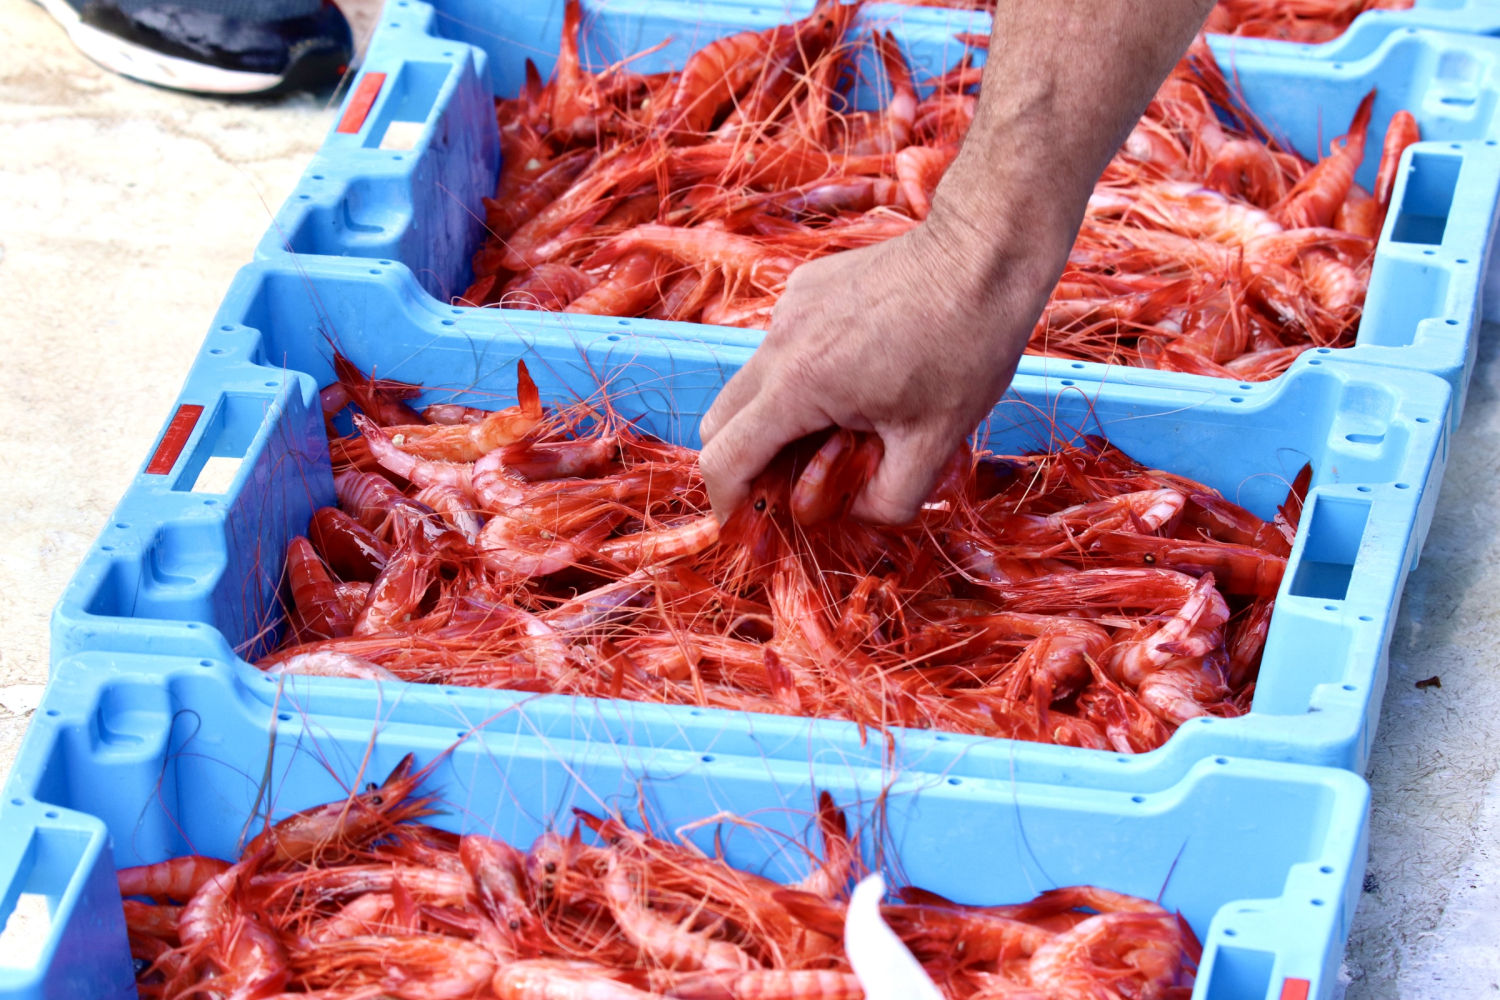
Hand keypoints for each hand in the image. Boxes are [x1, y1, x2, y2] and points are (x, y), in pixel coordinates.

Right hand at [698, 213, 1059, 523]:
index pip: (724, 460)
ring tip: (840, 433)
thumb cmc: (967, 345)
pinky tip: (859, 378)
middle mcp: (778, 344)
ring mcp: (787, 310)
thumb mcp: (935, 443)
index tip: (752, 528)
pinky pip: (781, 348)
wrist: (984, 252)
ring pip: (751, 385)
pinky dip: (800, 379)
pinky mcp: (805, 289)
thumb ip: (886, 499)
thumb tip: (852, 511)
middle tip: (794, 488)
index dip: (729, 505)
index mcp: (799, 387)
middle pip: (720, 423)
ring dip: (776, 422)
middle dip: (745, 465)